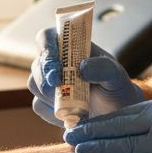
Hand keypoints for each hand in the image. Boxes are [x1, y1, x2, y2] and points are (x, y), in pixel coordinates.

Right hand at [28, 26, 144, 126]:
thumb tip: (82, 67)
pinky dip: (53, 112)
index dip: (46, 48)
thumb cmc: (116, 87)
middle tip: (58, 87)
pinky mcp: (45, 103)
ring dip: (50, 95)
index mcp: (69, 46)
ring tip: (74, 104)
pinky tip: (72, 115)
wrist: (116, 113)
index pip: (47, 37)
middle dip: (45, 77)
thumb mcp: (116, 75)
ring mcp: (48, 83)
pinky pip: (39, 106)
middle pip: (37, 64)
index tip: (55, 66)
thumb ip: (103, 68)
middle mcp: (55, 62)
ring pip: (34, 85)